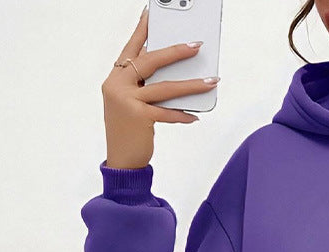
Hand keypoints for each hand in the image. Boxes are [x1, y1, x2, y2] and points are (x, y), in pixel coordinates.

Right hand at [100, 5, 217, 168]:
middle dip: (175, 51)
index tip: (152, 12)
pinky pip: (167, 113)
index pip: (131, 47)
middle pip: (150, 61)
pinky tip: (195, 117)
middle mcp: (118, 84)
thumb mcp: (132, 102)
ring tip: (212, 80)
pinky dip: (182, 115)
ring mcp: (127, 101)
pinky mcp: (138, 118)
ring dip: (192, 84)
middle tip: (196, 45)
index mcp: (116, 77)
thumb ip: (147, 86)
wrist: (121, 159)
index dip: (142, 30)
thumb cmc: (130, 129)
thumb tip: (176, 76)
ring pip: (165, 87)